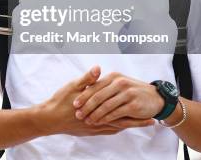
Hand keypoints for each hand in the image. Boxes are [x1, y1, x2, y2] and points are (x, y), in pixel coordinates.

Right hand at [33, 66, 153, 136]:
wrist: (48, 119)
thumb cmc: (60, 101)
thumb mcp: (72, 86)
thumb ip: (87, 78)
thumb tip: (98, 68)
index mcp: (97, 109)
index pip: (122, 111)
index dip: (137, 112)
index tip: (150, 111)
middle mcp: (98, 121)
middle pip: (122, 122)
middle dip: (137, 121)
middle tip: (152, 122)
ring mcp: (94, 127)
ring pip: (115, 127)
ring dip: (128, 125)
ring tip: (139, 124)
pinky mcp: (89, 131)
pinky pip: (106, 131)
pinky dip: (116, 128)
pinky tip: (119, 127)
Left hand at [73, 71, 162, 125]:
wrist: (155, 98)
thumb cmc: (132, 91)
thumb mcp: (118, 83)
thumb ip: (104, 85)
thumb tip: (84, 88)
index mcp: (114, 76)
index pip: (95, 86)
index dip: (84, 96)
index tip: (74, 104)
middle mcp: (120, 82)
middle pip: (98, 96)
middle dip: (87, 107)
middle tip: (78, 114)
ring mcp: (127, 93)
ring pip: (106, 106)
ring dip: (95, 115)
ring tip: (87, 121)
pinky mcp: (133, 104)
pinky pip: (116, 113)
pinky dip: (106, 118)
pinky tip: (99, 123)